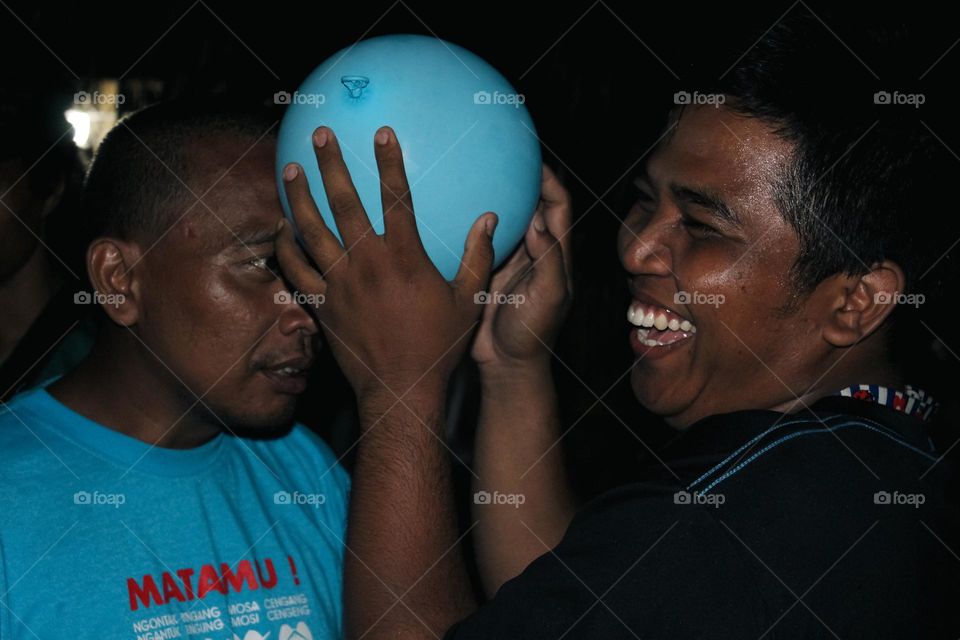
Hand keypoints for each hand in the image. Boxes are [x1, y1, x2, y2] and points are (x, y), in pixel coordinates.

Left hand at [276, 126, 496, 404]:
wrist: (400, 391)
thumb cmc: (439, 347)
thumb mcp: (469, 300)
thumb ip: (479, 257)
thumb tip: (490, 219)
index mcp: (404, 257)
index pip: (395, 197)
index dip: (389, 161)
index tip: (382, 132)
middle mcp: (367, 263)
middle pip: (344, 203)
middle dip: (331, 164)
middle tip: (321, 134)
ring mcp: (340, 284)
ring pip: (312, 231)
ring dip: (299, 196)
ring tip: (290, 168)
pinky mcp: (322, 306)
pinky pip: (296, 271)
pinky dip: (287, 247)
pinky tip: (281, 228)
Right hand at [470, 165, 572, 371]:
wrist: (505, 364)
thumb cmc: (533, 334)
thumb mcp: (549, 297)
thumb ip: (550, 260)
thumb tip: (539, 222)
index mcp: (555, 254)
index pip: (558, 206)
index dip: (550, 180)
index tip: (532, 158)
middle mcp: (533, 252)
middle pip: (531, 204)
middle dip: (520, 178)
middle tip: (499, 154)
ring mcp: (508, 260)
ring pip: (504, 218)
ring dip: (494, 196)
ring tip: (473, 172)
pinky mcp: (485, 270)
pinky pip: (478, 239)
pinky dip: (470, 222)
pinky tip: (450, 210)